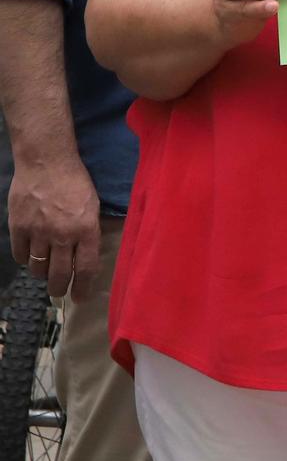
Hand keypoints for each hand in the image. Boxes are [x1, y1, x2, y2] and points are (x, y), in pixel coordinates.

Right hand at [8, 156, 100, 300]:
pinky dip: (25, 260)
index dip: (84, 287)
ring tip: (45, 275)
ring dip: (42, 275)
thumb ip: (89, 230)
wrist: (46, 162)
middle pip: (60, 274)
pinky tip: (30, 257)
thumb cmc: (76, 181)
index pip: (87, 268)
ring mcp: (38, 232)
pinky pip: (21, 255)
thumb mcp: (93, 206)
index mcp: (86, 229)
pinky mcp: (18, 227)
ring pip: (38, 268)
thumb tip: (87, 253)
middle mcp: (62, 235)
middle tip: (60, 292)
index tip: (80, 297)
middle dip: (60, 288)